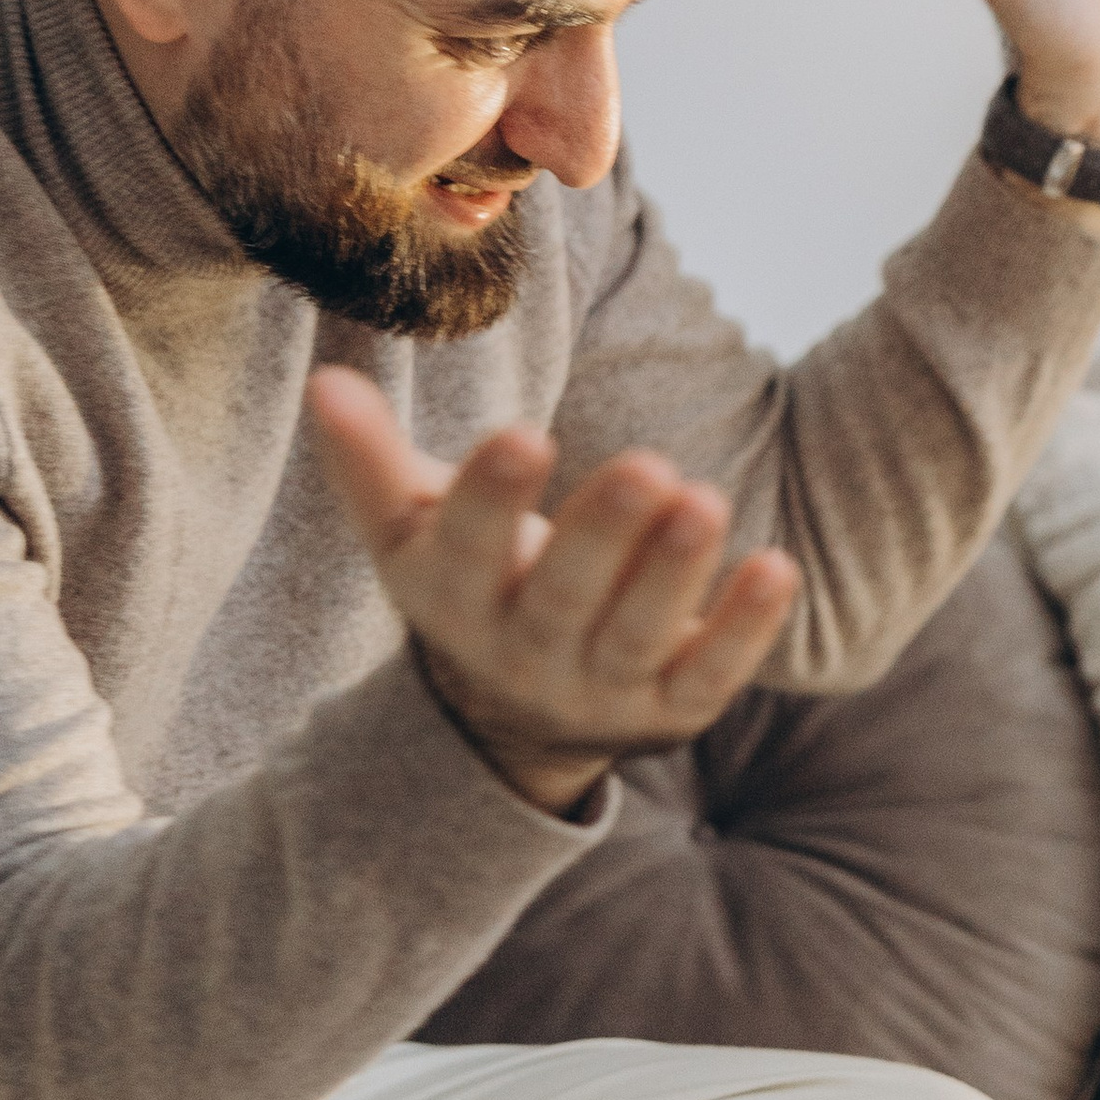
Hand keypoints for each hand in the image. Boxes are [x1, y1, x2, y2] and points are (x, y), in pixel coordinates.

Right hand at [308, 369, 799, 817]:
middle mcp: (522, 651)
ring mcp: (600, 687)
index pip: (465, 549)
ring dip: (673, 573)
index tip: (523, 436)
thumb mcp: (414, 531)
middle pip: (561, 598)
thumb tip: (324, 380)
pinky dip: (743, 628)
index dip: (490, 498)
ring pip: (636, 635)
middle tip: (647, 466)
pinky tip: (775, 568)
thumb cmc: (472, 582)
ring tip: (704, 498)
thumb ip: (370, 459)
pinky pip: (709, 675)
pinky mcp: (671, 708)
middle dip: (602, 535)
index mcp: (453, 597)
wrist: (514, 719)